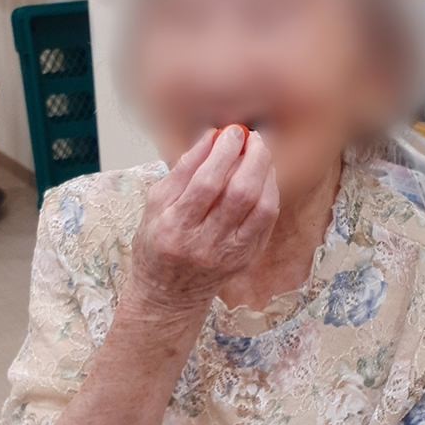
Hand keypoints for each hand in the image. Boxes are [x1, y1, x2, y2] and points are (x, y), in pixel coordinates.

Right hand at [127, 124, 279, 319]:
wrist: (170, 293)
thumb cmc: (157, 242)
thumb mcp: (155, 204)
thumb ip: (182, 170)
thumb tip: (212, 138)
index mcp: (174, 229)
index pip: (206, 184)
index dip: (223, 153)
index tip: (231, 132)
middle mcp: (203, 245)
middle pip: (239, 194)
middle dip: (251, 158)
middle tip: (252, 138)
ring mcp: (228, 255)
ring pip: (260, 207)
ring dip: (264, 173)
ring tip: (259, 154)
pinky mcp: (246, 259)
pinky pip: (267, 220)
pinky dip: (269, 192)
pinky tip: (263, 177)